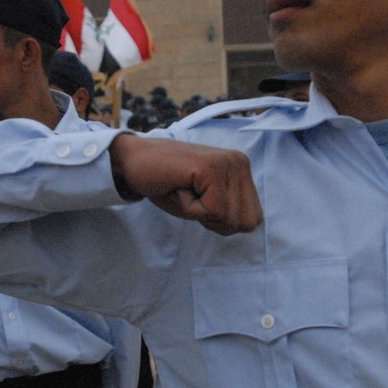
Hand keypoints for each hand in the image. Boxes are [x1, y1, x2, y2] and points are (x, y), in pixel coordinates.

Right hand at [109, 134, 262, 235]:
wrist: (133, 162)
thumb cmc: (168, 184)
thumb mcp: (208, 201)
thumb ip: (231, 209)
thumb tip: (250, 225)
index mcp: (242, 169)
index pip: (253, 218)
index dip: (224, 222)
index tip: (201, 202)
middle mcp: (240, 162)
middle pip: (245, 222)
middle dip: (215, 221)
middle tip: (192, 197)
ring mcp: (227, 163)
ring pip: (228, 218)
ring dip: (199, 213)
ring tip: (185, 190)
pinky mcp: (210, 168)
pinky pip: (210, 211)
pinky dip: (189, 208)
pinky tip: (179, 187)